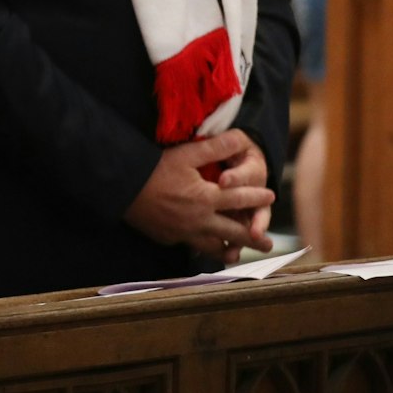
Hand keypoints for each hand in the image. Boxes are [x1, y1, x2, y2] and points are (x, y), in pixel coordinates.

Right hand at [124, 131, 275, 257]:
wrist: (121, 187)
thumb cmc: (154, 168)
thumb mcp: (186, 154)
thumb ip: (216, 148)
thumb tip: (242, 138)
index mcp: (207, 198)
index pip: (241, 199)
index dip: (258, 197)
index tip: (271, 196)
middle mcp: (200, 220)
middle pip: (234, 232)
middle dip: (254, 238)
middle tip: (268, 244)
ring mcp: (184, 232)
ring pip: (214, 247)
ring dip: (229, 249)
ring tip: (236, 253)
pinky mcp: (169, 238)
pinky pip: (191, 247)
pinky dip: (202, 248)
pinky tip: (203, 248)